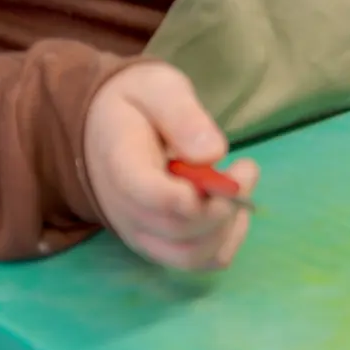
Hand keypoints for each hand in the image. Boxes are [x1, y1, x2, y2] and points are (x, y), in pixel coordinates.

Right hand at [84, 63, 256, 270]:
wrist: (104, 128)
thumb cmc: (136, 105)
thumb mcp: (158, 88)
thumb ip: (182, 115)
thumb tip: (213, 154)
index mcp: (121, 166)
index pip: (153, 198)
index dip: (194, 196)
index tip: (224, 169)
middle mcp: (126, 210)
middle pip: (180, 230)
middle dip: (224, 203)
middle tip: (244, 168)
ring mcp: (140, 232)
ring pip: (191, 254)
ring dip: (228, 225)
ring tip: (240, 186)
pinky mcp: (157, 243)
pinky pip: (196, 261)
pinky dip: (225, 241)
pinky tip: (235, 209)